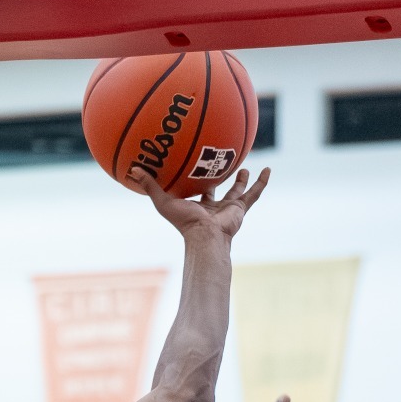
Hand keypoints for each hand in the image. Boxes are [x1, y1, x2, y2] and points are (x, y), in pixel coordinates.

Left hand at [130, 165, 269, 240]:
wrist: (205, 236)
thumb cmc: (183, 223)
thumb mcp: (163, 201)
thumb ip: (149, 186)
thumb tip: (132, 169)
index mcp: (198, 206)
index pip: (196, 192)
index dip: (195, 181)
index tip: (193, 168)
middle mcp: (214, 207)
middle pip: (217, 191)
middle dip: (218, 180)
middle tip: (219, 165)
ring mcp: (229, 208)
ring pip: (237, 192)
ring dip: (241, 180)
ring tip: (244, 167)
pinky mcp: (241, 208)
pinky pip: (254, 194)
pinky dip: (262, 183)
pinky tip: (268, 170)